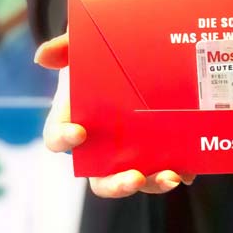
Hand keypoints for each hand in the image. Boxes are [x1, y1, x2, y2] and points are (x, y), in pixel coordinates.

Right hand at [35, 32, 195, 198]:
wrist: (131, 59)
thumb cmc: (98, 60)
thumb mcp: (83, 48)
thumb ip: (65, 48)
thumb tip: (42, 56)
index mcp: (72, 123)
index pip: (57, 139)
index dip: (64, 139)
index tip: (80, 133)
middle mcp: (98, 149)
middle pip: (99, 180)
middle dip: (116, 184)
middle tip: (134, 178)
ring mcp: (128, 155)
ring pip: (135, 180)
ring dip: (153, 184)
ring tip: (172, 177)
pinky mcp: (155, 154)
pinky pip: (164, 170)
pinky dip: (179, 173)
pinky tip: (190, 170)